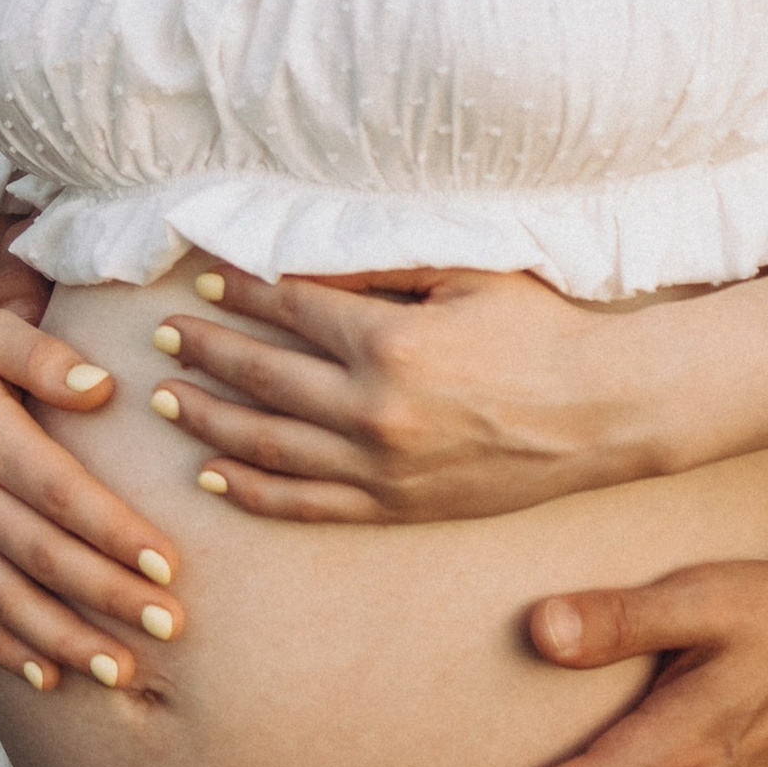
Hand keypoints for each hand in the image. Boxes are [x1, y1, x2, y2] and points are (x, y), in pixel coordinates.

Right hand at [0, 291, 182, 692]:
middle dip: (109, 597)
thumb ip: (39, 355)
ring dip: (64, 640)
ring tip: (122, 673)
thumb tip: (103, 386)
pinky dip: (4, 650)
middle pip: (43, 557)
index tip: (167, 564)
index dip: (114, 531)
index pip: (59, 493)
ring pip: (6, 600)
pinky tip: (47, 679)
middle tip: (170, 628)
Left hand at [142, 261, 652, 524]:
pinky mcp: (397, 507)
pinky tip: (212, 477)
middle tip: (163, 335)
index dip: (240, 292)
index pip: (290, 308)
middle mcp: (375, 409)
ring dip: (209, 419)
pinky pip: (306, 503)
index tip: (202, 280)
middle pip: (263, 375)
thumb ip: (382, 267)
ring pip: (269, 445)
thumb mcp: (465, 273)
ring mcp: (382, 466)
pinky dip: (252, 490)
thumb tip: (303, 260)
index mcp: (391, 340)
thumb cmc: (539, 328)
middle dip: (205, 352)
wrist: (604, 412)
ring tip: (166, 399)